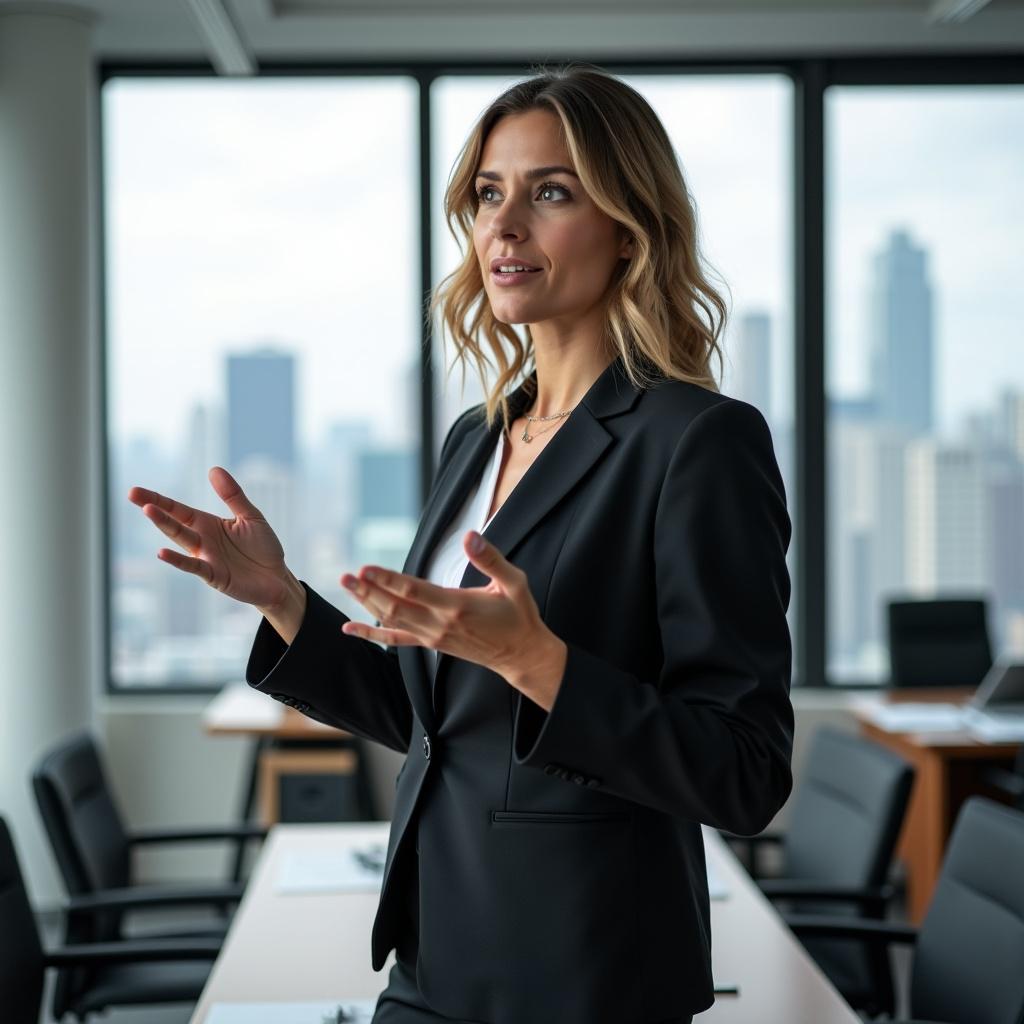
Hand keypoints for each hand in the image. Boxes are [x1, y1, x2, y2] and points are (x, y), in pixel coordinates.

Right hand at [127, 466, 293, 611]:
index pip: (178, 510)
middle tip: (132, 494)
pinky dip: (178, 560)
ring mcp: (206, 559)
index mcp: (208, 524)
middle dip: (155, 508)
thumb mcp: (250, 516)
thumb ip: (233, 495)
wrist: (277, 578)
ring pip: (182, 540)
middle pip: (174, 522)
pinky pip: (194, 567)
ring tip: (148, 510)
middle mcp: (202, 541)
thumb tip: (213, 469)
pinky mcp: (214, 576)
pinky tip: (162, 552)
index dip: (159, 500)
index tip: (134, 491)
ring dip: (165, 525)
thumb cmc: (262, 548)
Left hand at [339, 529, 566, 701]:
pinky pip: (396, 639)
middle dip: (368, 590)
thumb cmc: (518, 615)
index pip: (413, 590)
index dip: (387, 579)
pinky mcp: (431, 643)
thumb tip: (471, 536)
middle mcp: (440, 624)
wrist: (521, 653)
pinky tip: (350, 628)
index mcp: (457, 606)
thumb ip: (490, 559)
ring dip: (366, 603)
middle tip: (346, 575)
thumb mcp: (513, 582)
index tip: (366, 567)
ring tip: (347, 585)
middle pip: (395, 606)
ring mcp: (433, 636)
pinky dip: (372, 633)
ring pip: (391, 620)